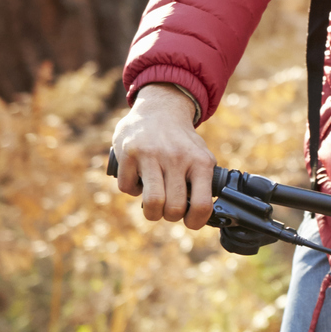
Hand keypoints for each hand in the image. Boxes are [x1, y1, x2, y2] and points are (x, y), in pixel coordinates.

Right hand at [111, 84, 216, 228]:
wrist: (160, 110)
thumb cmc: (181, 142)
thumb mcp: (201, 156)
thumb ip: (202, 182)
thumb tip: (202, 215)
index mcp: (201, 162)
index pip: (202, 204)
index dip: (195, 222)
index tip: (190, 222)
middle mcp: (177, 158)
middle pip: (174, 208)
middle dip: (170, 216)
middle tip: (168, 209)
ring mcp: (152, 155)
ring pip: (152, 203)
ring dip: (151, 212)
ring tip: (153, 205)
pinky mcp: (129, 153)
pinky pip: (128, 188)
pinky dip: (132, 189)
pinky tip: (138, 180)